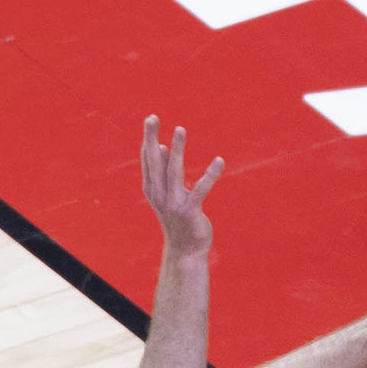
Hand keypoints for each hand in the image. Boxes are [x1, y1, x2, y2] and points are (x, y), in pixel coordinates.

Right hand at [141, 115, 223, 255]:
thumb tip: (162, 147)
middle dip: (152, 139)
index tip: (150, 120)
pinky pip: (200, 189)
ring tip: (180, 129)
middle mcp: (159, 194)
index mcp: (152, 189)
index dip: (148, 140)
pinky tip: (219, 161)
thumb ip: (164, 173)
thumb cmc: (177, 219)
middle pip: (154, 162)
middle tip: (152, 117)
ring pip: (173, 171)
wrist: (184, 250)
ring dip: (177, 149)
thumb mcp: (167, 195)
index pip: (147, 160)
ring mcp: (173, 203)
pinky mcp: (190, 210)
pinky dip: (210, 174)